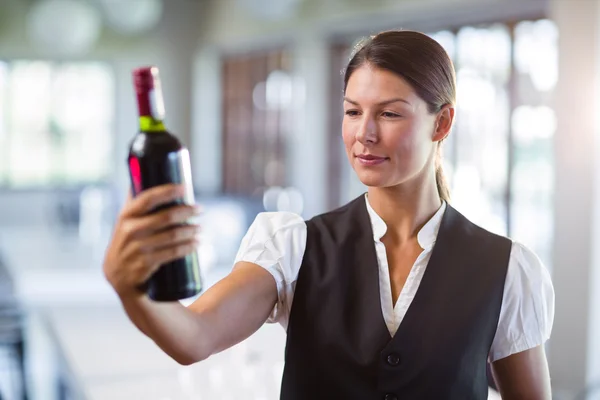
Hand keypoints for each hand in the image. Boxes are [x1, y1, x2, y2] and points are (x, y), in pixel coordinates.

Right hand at [103, 184, 200, 298]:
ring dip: (190, 231)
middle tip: (200, 209)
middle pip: (165, 217)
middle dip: (187, 211)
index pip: (147, 198)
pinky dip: (188, 247)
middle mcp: (130, 231)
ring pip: (172, 236)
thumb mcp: (125, 221)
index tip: (185, 187)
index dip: (167, 191)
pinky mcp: (145, 264)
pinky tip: (197, 244)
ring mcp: (137, 249)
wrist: (117, 275)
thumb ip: (134, 200)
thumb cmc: (127, 241)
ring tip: (200, 228)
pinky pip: (172, 253)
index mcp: (125, 215)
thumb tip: (141, 169)